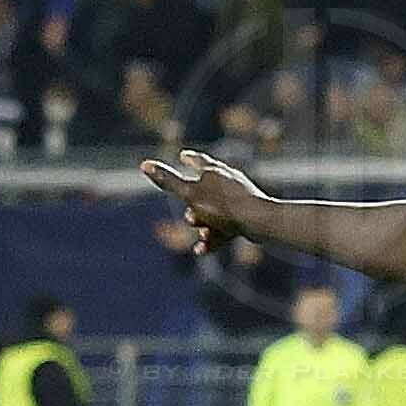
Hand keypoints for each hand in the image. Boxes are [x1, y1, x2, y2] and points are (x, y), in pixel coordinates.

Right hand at [140, 148, 270, 250]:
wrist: (261, 223)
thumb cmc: (224, 206)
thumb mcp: (190, 194)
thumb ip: (168, 181)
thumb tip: (143, 164)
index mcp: (215, 171)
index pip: (198, 161)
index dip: (189, 159)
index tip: (183, 155)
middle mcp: (230, 182)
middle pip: (205, 191)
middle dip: (194, 205)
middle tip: (191, 216)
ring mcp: (241, 201)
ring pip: (214, 213)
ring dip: (202, 224)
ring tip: (201, 232)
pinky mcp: (248, 220)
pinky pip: (225, 229)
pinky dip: (212, 238)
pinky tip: (201, 250)